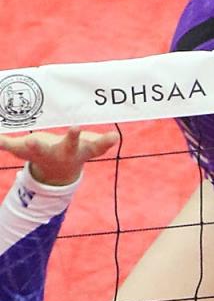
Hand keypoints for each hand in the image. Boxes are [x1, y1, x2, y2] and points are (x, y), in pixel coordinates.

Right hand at [0, 127, 117, 186]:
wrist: (58, 172)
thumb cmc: (38, 152)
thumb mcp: (21, 149)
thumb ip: (5, 143)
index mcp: (44, 151)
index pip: (38, 147)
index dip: (34, 144)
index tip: (31, 139)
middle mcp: (63, 152)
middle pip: (67, 145)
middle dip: (71, 138)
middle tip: (75, 127)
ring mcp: (80, 151)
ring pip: (91, 147)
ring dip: (101, 143)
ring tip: (112, 137)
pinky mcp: (92, 149)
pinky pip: (101, 145)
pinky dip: (108, 142)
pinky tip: (115, 137)